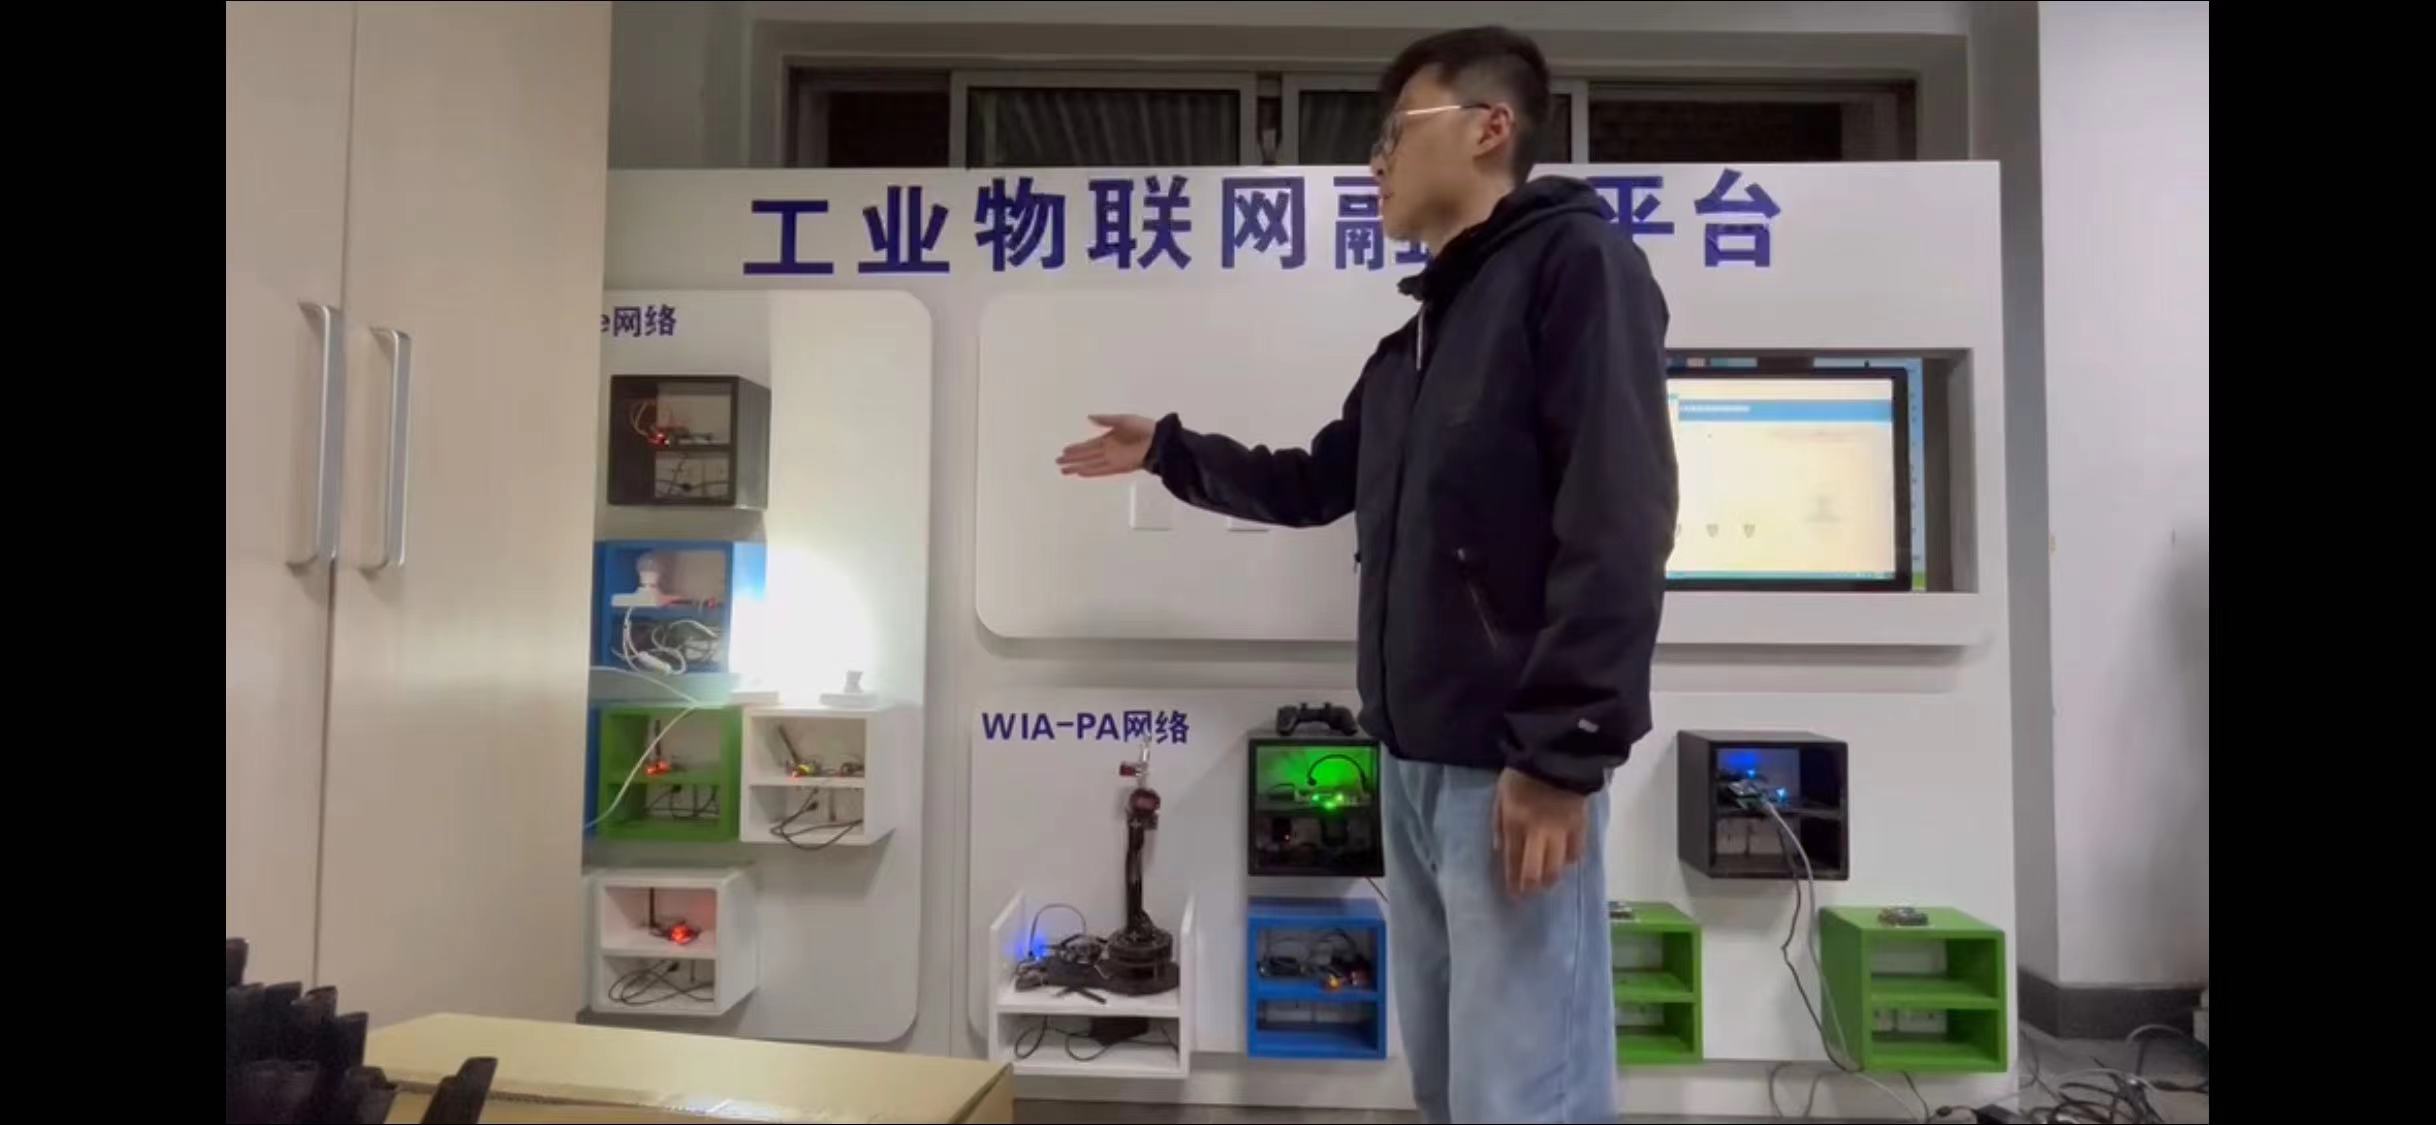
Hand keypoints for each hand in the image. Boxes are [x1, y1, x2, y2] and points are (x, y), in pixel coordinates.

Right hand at [1057, 414, 1156, 477]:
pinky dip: (1091, 471)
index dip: (1076, 448)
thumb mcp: (1123, 420)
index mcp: (1109, 438)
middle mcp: (1108, 450)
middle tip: (1058, 461)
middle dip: (1072, 458)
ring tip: (1063, 470)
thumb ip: (1106, 420)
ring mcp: (1112, 459)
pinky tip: (1080, 472)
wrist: (1158, 440)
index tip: (1065, 450)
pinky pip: (1101, 470)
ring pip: (1091, 464)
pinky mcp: (1119, 467)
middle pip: (1086, 455)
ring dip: (1077, 466)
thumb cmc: (1143, 428)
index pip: (1088, 445)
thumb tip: (1089, 417)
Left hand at [1493, 768, 1588, 896]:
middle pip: (1537, 870)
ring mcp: (1561, 830)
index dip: (1513, 881)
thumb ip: (1498, 824)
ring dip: (1551, 879)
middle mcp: (1538, 832)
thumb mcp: (1501, 796)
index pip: (1514, 861)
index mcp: (1516, 823)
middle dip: (1532, 887)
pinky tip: (1565, 862)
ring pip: (1557, 866)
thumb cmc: (1522, 775)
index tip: (1513, 896)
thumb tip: (1499, 850)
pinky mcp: (1580, 825)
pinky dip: (1570, 860)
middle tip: (1529, 894)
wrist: (1557, 755)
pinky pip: (1577, 851)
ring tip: (1546, 883)